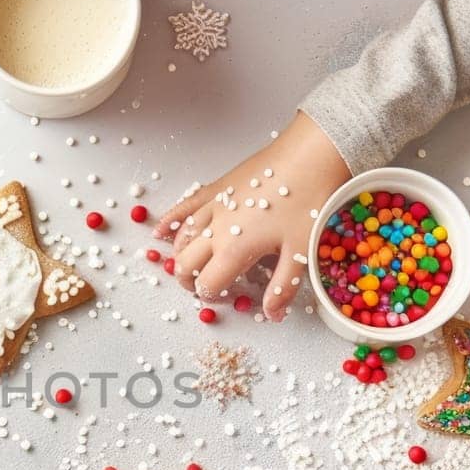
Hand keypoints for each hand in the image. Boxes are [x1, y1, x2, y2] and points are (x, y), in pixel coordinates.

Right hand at [153, 111, 349, 320]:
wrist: (309, 154)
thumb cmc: (308, 202)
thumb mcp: (301, 252)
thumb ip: (282, 287)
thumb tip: (271, 315)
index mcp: (233, 250)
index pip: (207, 284)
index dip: (212, 297)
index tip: (228, 298)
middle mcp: (214, 230)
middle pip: (185, 264)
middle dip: (189, 282)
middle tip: (205, 287)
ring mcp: (212, 207)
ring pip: (180, 239)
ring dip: (180, 257)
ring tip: (190, 267)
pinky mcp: (215, 188)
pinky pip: (184, 208)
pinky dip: (170, 222)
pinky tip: (160, 231)